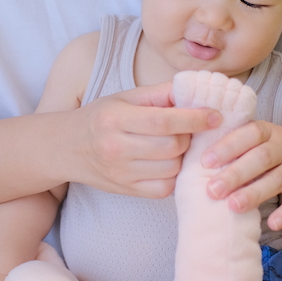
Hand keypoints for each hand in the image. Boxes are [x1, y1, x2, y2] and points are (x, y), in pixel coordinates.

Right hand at [75, 81, 221, 198]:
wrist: (66, 148)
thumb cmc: (100, 118)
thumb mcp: (124, 98)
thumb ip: (159, 93)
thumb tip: (195, 90)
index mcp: (115, 119)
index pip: (164, 121)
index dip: (195, 119)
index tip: (215, 116)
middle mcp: (115, 147)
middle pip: (171, 147)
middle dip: (190, 137)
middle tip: (191, 130)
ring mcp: (120, 172)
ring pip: (171, 169)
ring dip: (183, 157)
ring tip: (180, 145)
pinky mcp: (126, 190)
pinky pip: (163, 188)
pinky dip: (173, 176)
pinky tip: (170, 163)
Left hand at [201, 120, 281, 228]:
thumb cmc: (277, 147)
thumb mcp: (261, 138)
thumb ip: (237, 145)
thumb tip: (191, 158)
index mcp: (267, 132)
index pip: (248, 134)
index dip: (228, 146)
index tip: (205, 161)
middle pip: (260, 158)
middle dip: (235, 174)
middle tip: (212, 190)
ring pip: (277, 179)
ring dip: (255, 193)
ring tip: (233, 206)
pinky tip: (272, 223)